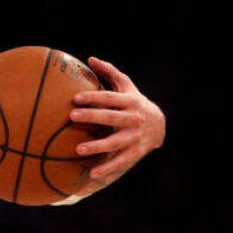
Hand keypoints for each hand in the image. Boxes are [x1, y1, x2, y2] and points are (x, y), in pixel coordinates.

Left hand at [69, 56, 165, 185]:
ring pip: (116, 142)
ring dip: (98, 146)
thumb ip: (109, 72)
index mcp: (130, 101)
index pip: (110, 98)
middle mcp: (134, 118)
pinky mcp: (137, 152)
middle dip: (92, 116)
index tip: (75, 98)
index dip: (93, 97)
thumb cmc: (134, 102)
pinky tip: (92, 173)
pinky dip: (108, 168)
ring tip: (78, 150)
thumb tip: (90, 59)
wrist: (160, 124)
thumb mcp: (127, 85)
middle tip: (72, 116)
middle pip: (112, 117)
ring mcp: (136, 137)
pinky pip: (122, 161)